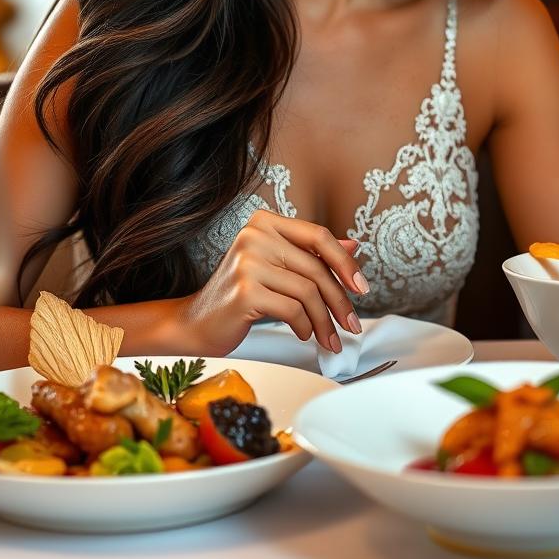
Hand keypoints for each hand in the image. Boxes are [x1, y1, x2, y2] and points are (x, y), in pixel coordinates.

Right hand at [179, 210, 368, 356]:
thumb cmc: (239, 295)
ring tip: (327, 337)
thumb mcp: (277, 267)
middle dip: (340, 301)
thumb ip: (310, 254)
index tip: (362, 287)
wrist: (197, 323)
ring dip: (324, 321)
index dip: (345, 262)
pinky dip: (305, 326)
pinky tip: (303, 333)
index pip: (318, 236)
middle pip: (316, 267)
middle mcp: (254, 235)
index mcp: (264, 222)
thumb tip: (352, 245)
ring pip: (308, 292)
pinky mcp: (245, 290)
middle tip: (351, 324)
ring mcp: (248, 261)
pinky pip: (293, 310)